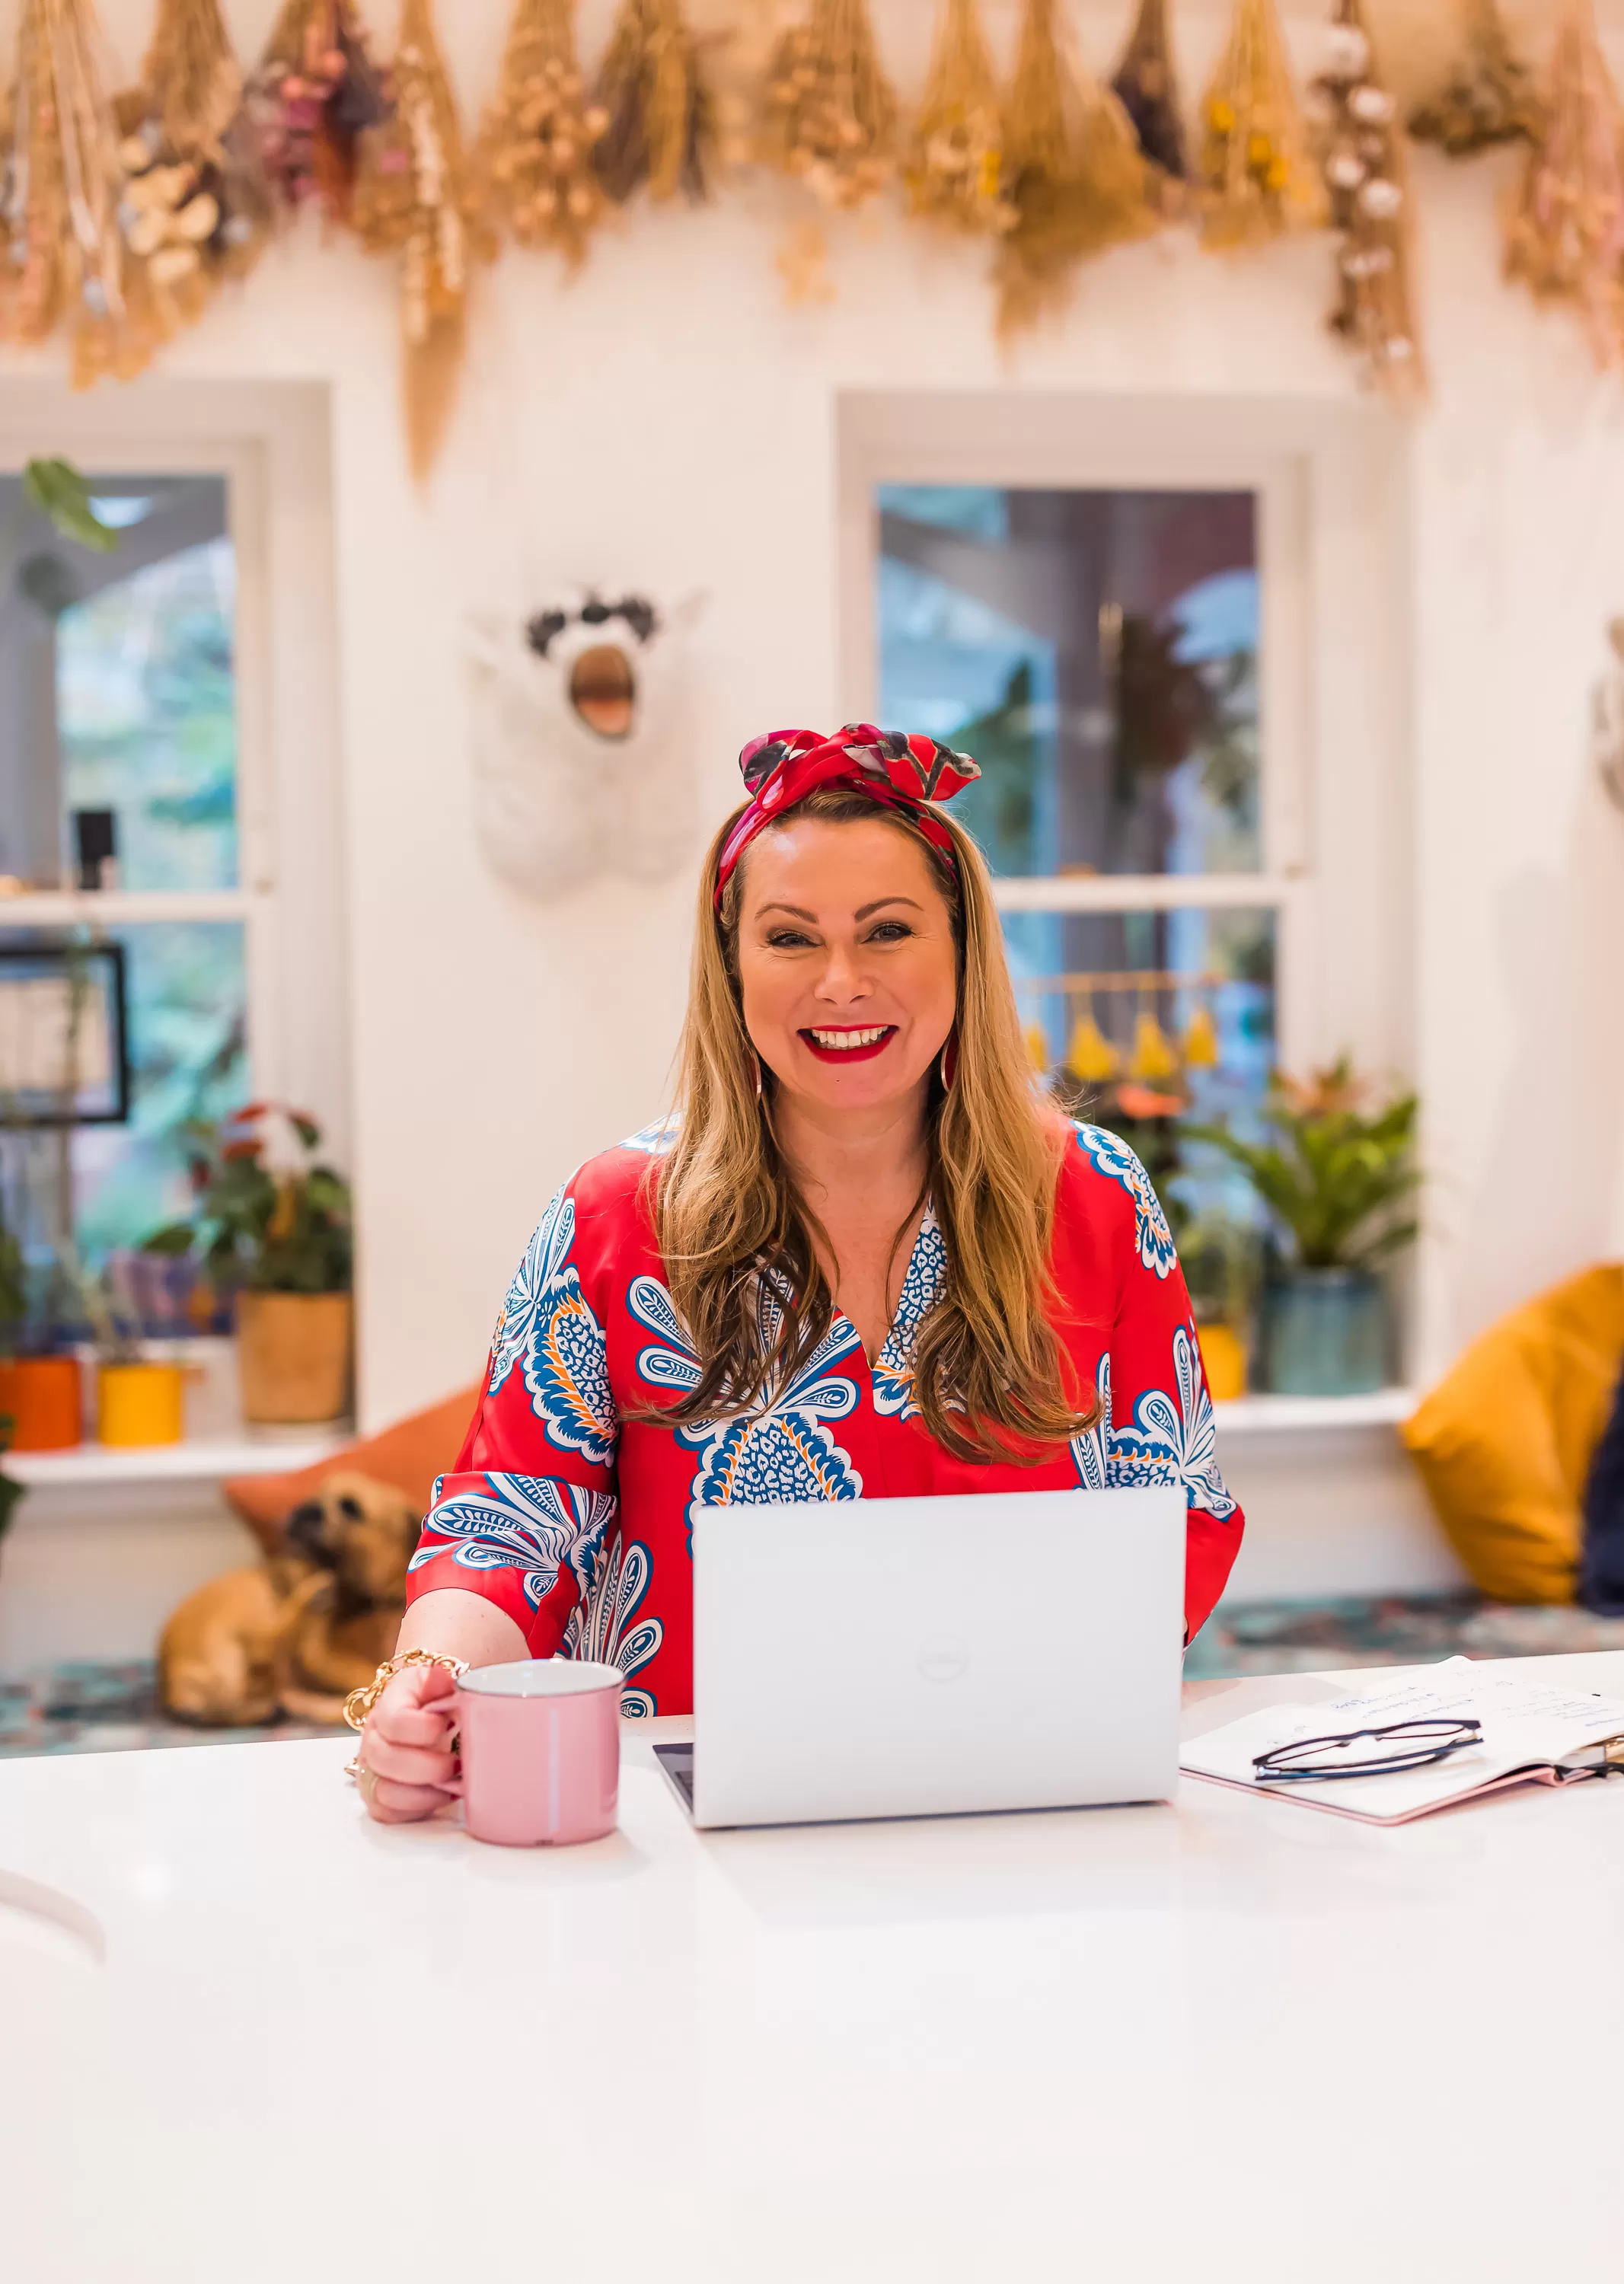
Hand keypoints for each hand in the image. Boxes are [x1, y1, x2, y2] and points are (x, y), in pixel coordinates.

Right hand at [357, 1661, 459, 1823]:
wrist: (430, 1713)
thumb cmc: (438, 1698)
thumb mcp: (441, 1680)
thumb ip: (441, 1679)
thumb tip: (442, 1679)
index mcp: (388, 1704)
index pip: (393, 1721)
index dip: (422, 1729)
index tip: (448, 1725)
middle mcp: (373, 1737)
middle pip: (384, 1760)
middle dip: (426, 1768)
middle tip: (456, 1764)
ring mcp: (372, 1768)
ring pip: (384, 1792)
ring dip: (423, 1794)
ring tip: (451, 1784)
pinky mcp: (378, 1795)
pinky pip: (388, 1813)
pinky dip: (416, 1809)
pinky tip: (439, 1795)